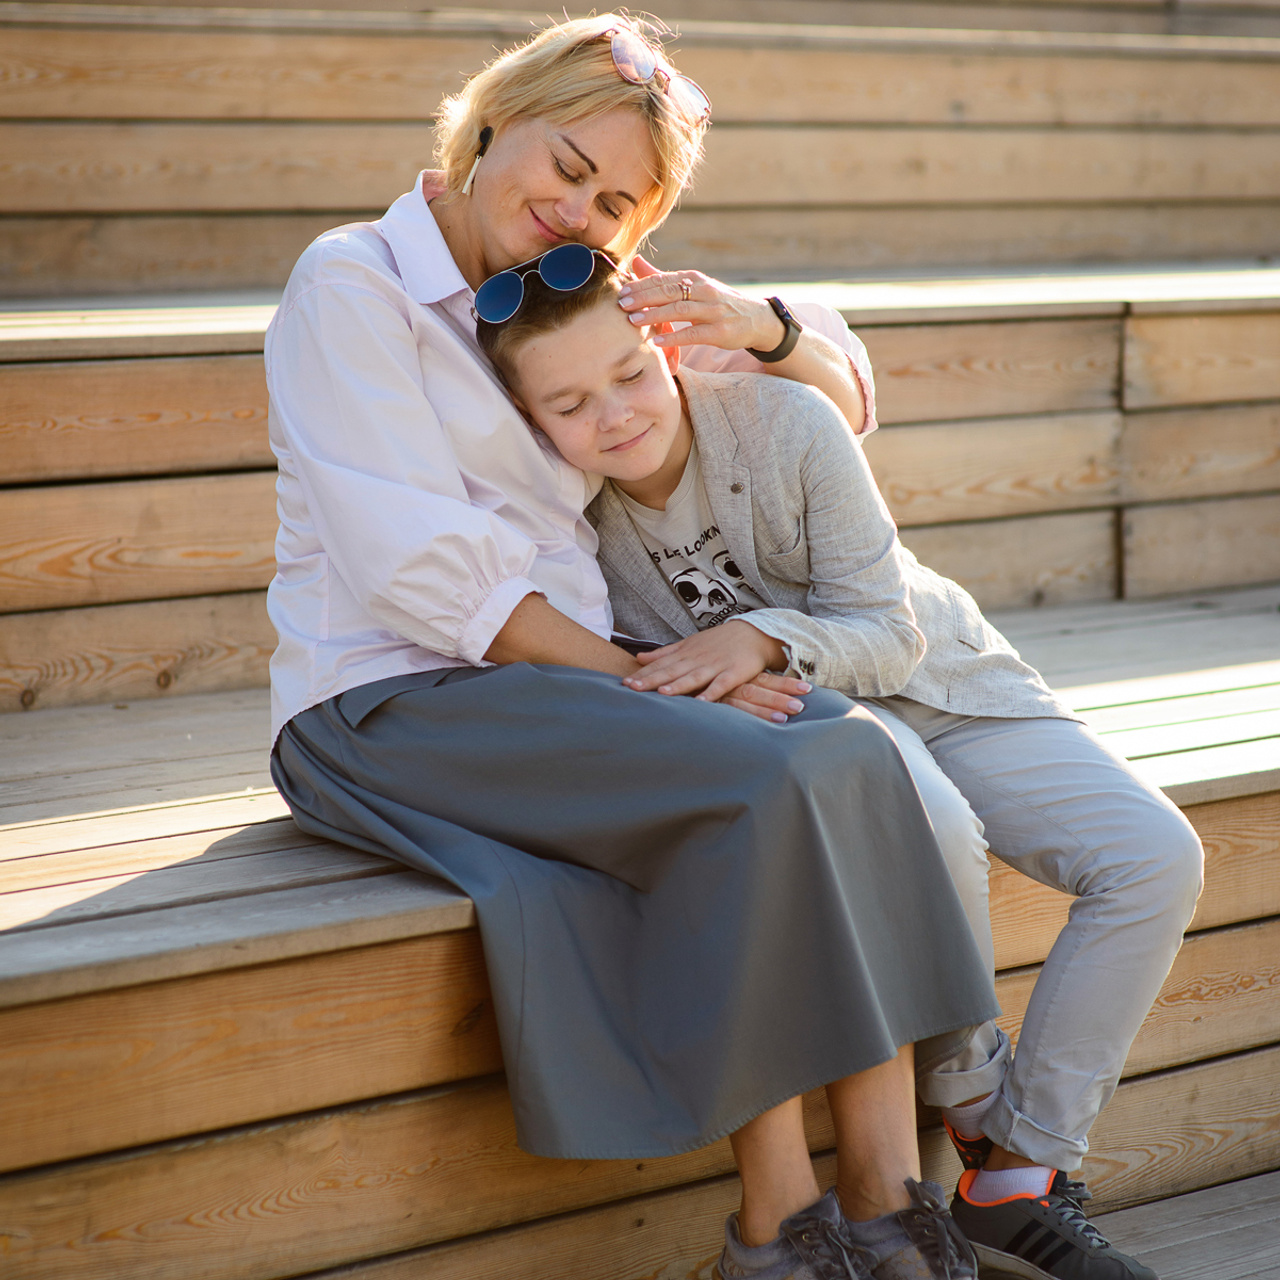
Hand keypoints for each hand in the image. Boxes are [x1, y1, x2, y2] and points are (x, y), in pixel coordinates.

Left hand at [618, 258, 786, 353]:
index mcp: (695, 279)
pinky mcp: (720, 331)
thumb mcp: (694, 288)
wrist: (756, 319)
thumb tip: (636, 262)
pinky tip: (657, 341)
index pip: (664, 279)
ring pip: (679, 310)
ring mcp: (713, 311)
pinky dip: (674, 337)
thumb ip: (664, 278)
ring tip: (633, 321)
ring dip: (654, 315)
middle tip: (622, 304)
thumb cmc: (718, 304)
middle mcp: (704, 291)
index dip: (641, 285)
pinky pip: (693, 334)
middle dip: (644, 298)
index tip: (621, 292)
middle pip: (669, 292)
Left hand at [622, 622, 808, 721]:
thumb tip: (638, 658)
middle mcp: (698, 659)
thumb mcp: (689, 644)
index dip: (643, 674)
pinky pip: (722, 684)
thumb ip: (664, 653)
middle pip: (672, 671)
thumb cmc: (717, 642)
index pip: (660, 665)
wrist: (753, 634)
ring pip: (694, 676)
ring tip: (662, 694)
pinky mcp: (734, 673)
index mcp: (685, 653)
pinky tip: (702, 703)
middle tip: (632, 688)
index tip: (624, 684)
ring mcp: (716, 665)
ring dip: (678, 685)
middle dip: (652, 680)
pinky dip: (712, 693)